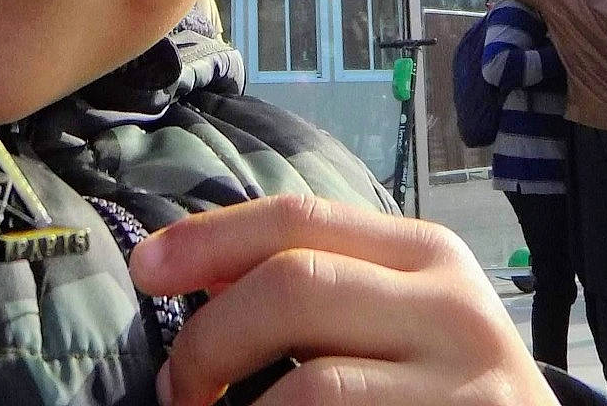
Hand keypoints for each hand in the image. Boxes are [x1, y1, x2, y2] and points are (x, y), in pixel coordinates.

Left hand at [130, 194, 554, 405]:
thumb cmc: (451, 390)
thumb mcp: (404, 316)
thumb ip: (324, 284)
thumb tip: (197, 272)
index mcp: (427, 255)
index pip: (299, 219)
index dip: (209, 238)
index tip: (144, 267)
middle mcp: (451, 309)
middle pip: (294, 288)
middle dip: (211, 337)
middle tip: (179, 389)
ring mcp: (462, 389)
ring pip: (309, 388)